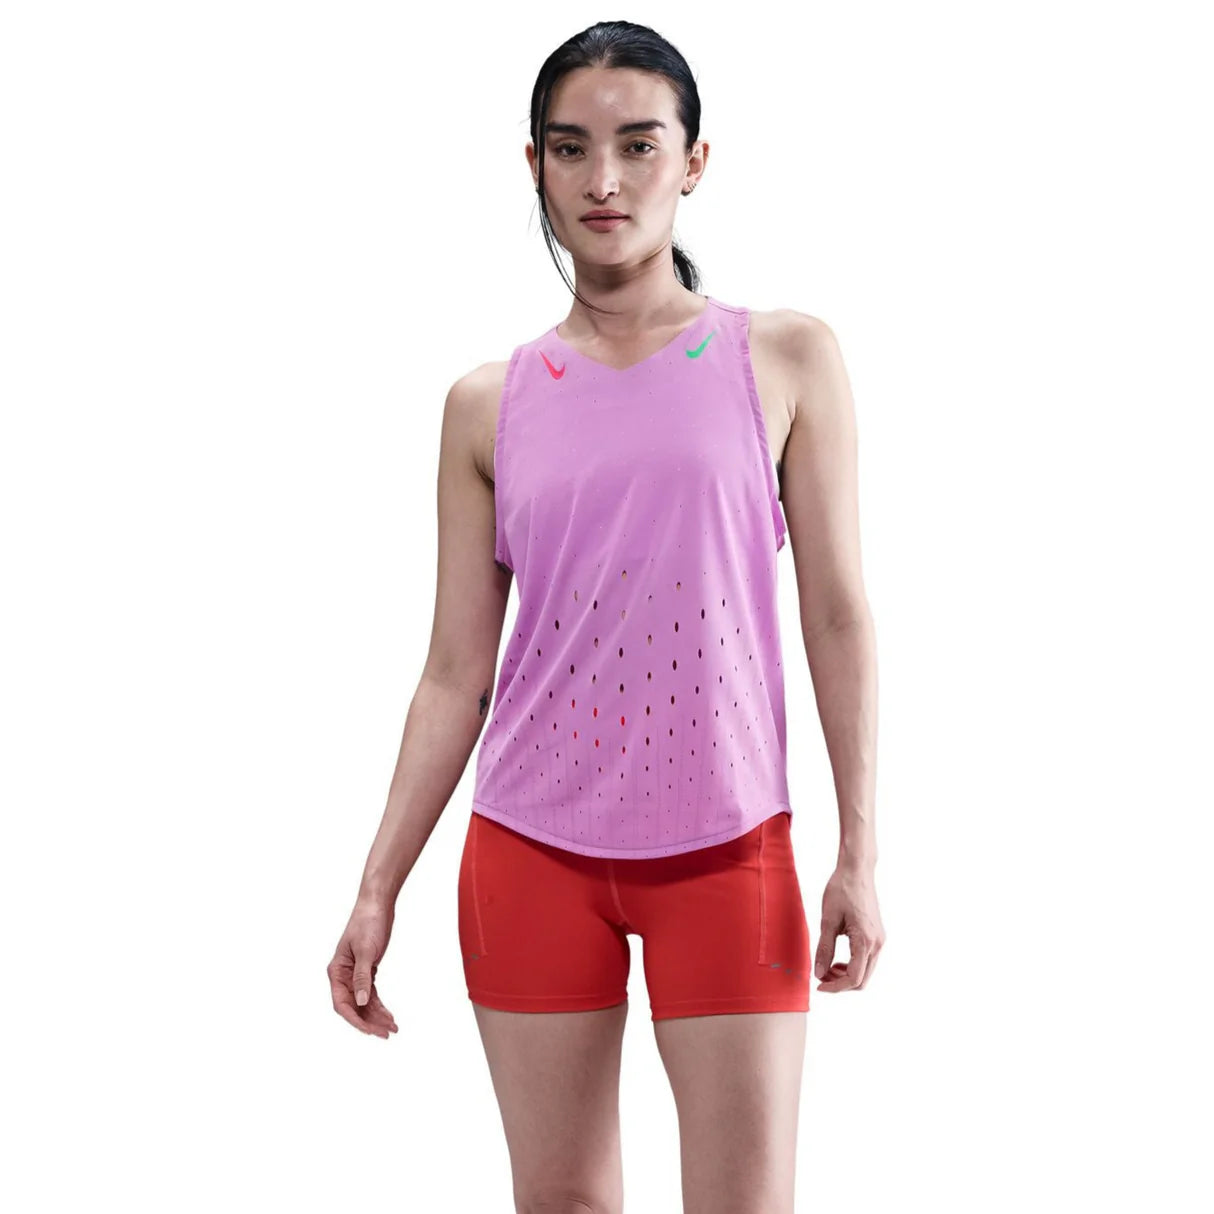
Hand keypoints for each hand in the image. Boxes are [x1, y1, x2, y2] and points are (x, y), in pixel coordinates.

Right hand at [328, 896, 399, 1037]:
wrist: (377, 904)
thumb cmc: (368, 922)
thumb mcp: (366, 951)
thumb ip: (362, 978)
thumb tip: (359, 1003)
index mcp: (336, 971)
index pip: (342, 1004)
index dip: (355, 1021)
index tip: (371, 1031)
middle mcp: (342, 975)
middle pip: (353, 1007)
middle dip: (369, 1022)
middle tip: (387, 1033)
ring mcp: (354, 973)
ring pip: (363, 1003)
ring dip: (376, 1016)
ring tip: (392, 1028)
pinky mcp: (366, 970)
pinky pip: (370, 994)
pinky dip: (379, 1005)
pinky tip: (388, 1015)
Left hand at [814, 860, 884, 992]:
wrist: (857, 870)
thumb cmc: (841, 890)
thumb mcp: (828, 920)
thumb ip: (824, 949)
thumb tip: (818, 974)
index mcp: (865, 941)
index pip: (854, 978)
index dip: (835, 987)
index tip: (818, 986)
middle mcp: (877, 944)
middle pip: (862, 980)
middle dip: (840, 984)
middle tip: (820, 977)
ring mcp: (880, 940)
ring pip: (866, 972)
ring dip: (847, 975)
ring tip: (827, 967)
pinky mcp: (878, 935)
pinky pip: (867, 960)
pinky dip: (853, 965)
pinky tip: (837, 959)